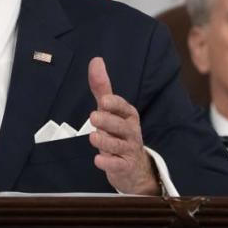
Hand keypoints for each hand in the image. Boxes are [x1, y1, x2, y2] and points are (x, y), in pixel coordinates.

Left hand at [86, 57, 159, 194]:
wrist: (134, 167)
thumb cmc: (118, 132)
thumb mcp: (110, 110)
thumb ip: (102, 88)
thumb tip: (96, 60)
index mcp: (128, 116)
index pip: (124, 108)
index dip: (115, 105)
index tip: (103, 101)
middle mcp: (131, 132)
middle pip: (121, 126)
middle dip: (108, 121)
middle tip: (93, 117)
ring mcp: (129, 150)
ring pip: (118, 145)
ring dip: (105, 141)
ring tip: (93, 137)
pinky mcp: (124, 167)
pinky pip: (118, 165)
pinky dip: (108, 163)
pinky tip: (98, 160)